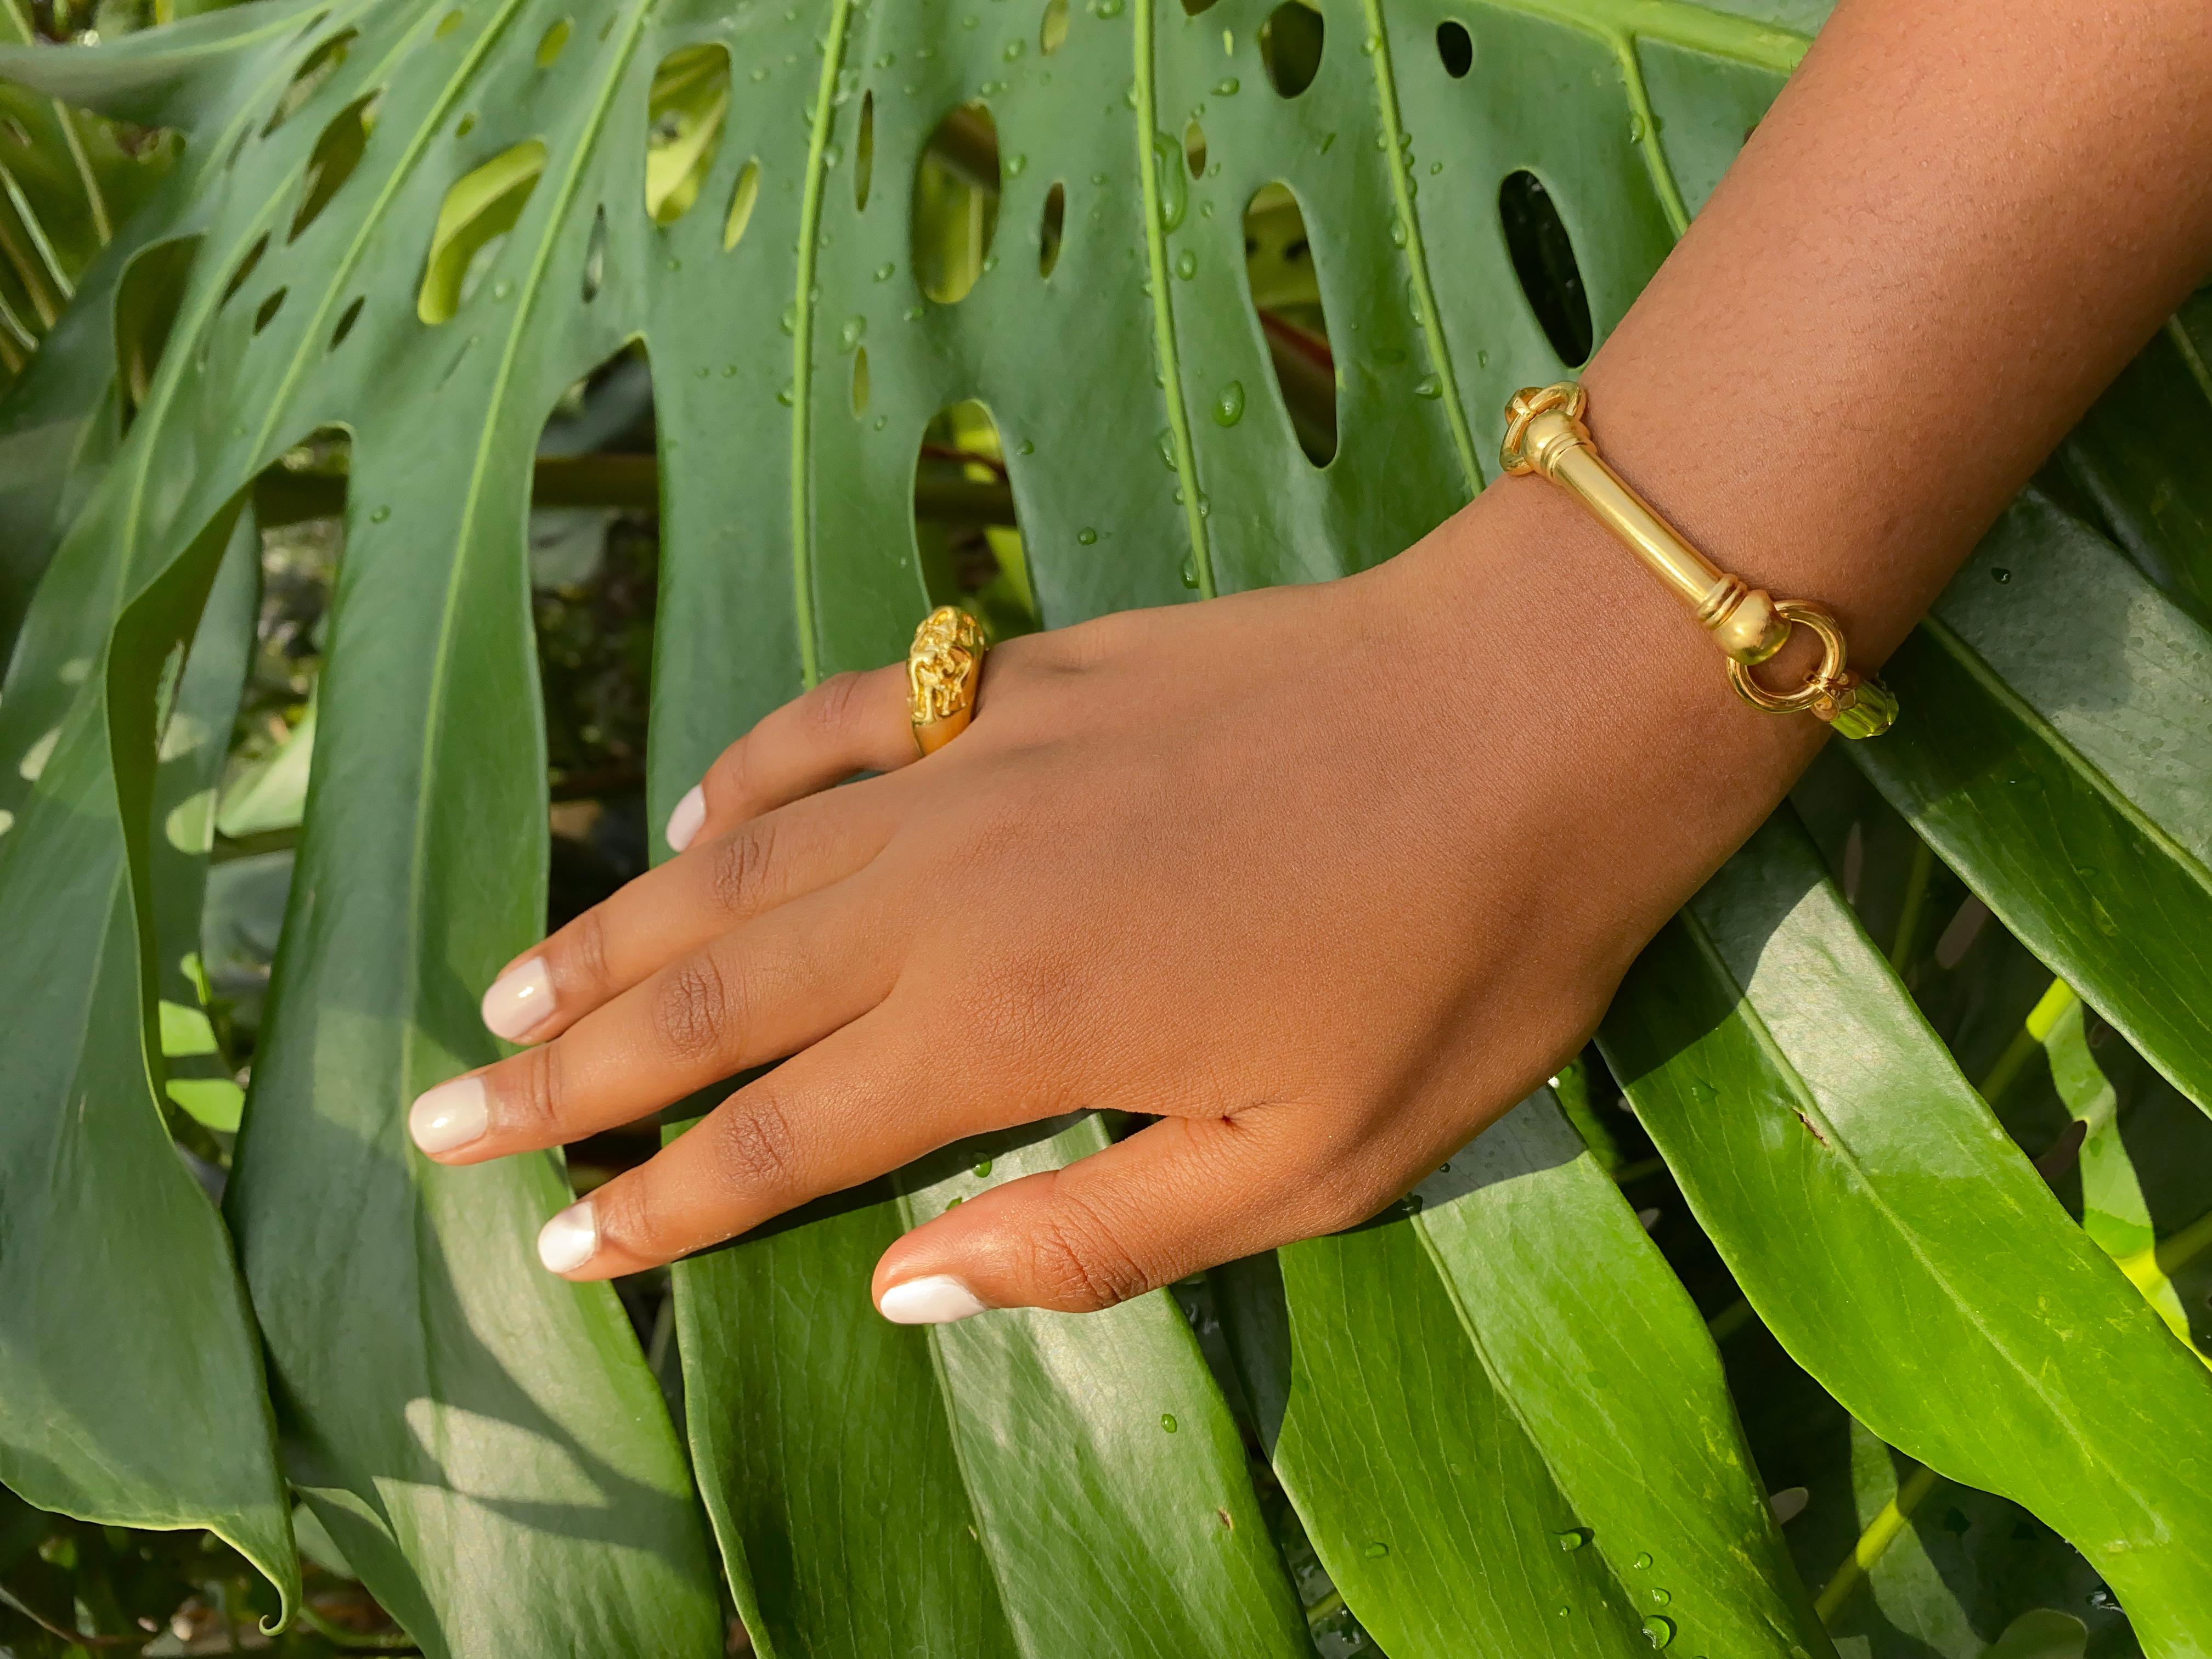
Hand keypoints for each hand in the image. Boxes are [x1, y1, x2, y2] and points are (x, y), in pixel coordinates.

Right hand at [407, 479, 1815, 1318]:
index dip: (660, 1209)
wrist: (1535, 712)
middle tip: (451, 1120)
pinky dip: (753, 771)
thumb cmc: (1453, 961)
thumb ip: (1091, 1236)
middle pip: (718, 995)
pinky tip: (697, 816)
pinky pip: (845, 722)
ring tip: (517, 994)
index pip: (781, 1141)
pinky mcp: (1028, 676)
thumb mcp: (1306, 1166)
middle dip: (576, 1075)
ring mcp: (980, 766)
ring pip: (747, 861)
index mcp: (1010, 1028)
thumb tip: (903, 1294)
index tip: (561, 1254)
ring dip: (621, 932)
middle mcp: (952, 889)